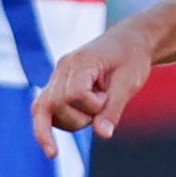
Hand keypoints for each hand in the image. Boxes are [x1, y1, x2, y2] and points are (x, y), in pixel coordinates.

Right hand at [33, 27, 154, 156]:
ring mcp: (56, 77)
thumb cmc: (131, 58)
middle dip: (79, 118)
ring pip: (44, 110)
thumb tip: (103, 134)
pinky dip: (61, 121)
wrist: (128, 41)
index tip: (109, 98)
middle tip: (103, 107)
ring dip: (70, 121)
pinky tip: (79, 119)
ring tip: (93, 110)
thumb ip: (113, 110)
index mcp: (81, 62)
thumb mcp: (129, 84)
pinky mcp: (56, 86)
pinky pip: (44, 109)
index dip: (93, 106)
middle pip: (54, 105)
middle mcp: (62, 68)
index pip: (74, 94)